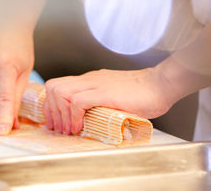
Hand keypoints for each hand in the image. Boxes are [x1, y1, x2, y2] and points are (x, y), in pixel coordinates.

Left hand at [43, 68, 177, 134]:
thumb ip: (101, 102)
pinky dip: (74, 117)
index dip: (51, 104)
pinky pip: (77, 102)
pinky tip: (79, 127)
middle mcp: (89, 79)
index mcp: (90, 80)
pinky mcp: (104, 93)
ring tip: (68, 130)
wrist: (160, 84)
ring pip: (61, 92)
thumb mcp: (114, 95)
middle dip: (51, 110)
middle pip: (53, 87)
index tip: (55, 121)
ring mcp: (96, 85)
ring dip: (60, 115)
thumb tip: (92, 120)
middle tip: (58, 128)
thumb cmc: (143, 93)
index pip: (58, 85)